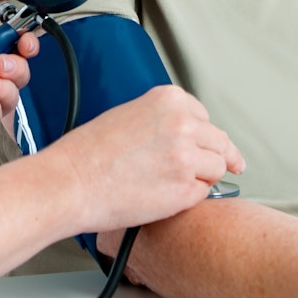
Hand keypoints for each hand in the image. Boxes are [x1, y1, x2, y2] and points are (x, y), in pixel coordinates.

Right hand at [44, 85, 244, 233]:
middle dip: (216, 155)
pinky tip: (166, 196)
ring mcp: (186, 157)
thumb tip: (185, 134)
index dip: (203, 133)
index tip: (210, 143)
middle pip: (218, 141)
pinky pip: (203, 194)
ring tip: (177, 184)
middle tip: (228, 166)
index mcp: (168, 100)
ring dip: (204, 177)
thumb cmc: (87, 154)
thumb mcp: (128, 115)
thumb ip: (161, 120)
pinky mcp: (184, 190)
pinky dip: (190, 198)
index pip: (204, 116)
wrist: (70, 183)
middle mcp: (182, 124)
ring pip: (217, 167)